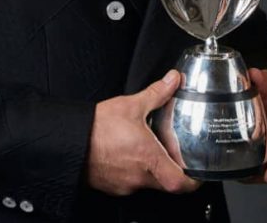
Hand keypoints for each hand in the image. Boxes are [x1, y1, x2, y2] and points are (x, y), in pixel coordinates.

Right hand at [86, 70, 199, 195]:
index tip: (200, 174)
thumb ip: (157, 93)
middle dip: (174, 171)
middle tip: (177, 157)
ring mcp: (123, 184)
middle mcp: (137, 176)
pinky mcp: (110, 186)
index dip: (194, 181)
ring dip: (154, 170)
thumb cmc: (95, 128)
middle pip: (167, 183)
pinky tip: (131, 156)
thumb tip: (172, 80)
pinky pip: (130, 183)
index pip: (179, 183)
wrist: (66, 140)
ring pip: (148, 183)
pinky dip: (136, 172)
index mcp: (148, 159)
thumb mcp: (131, 105)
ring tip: (152, 151)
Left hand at [241, 69, 266, 183]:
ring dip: (248, 174)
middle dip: (257, 174)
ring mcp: (266, 145)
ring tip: (230, 174)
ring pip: (260, 167)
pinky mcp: (256, 145)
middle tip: (241, 176)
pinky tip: (227, 167)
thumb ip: (263, 79)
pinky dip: (241, 167)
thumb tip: (254, 74)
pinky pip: (252, 161)